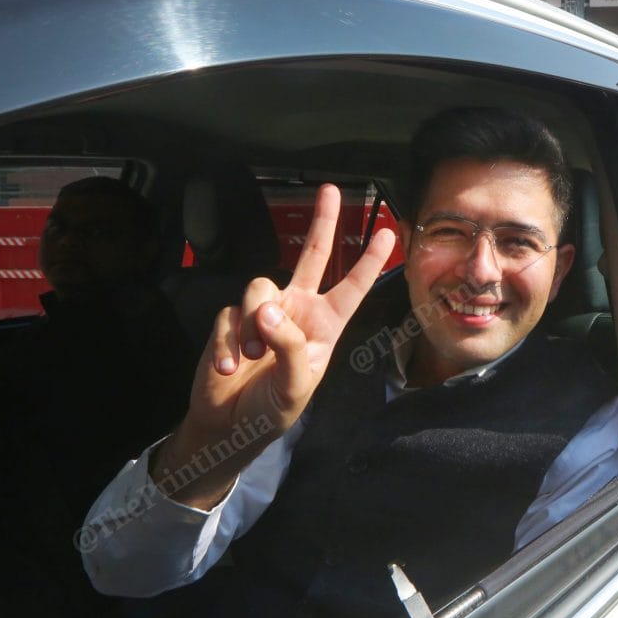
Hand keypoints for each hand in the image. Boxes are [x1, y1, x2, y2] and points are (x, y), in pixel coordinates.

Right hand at [155, 184, 394, 505]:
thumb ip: (288, 346)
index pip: (352, 287)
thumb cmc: (273, 410)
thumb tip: (268, 310)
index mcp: (325, 325)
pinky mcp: (232, 320)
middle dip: (322, 222)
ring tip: (252, 357)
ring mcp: (264, 312)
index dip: (370, 261)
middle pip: (312, 256)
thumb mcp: (295, 385)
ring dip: (254, 324)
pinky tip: (229, 367)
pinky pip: (230, 315)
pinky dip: (229, 343)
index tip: (389, 232)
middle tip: (330, 190)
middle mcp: (297, 310)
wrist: (228, 427)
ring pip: (260, 287)